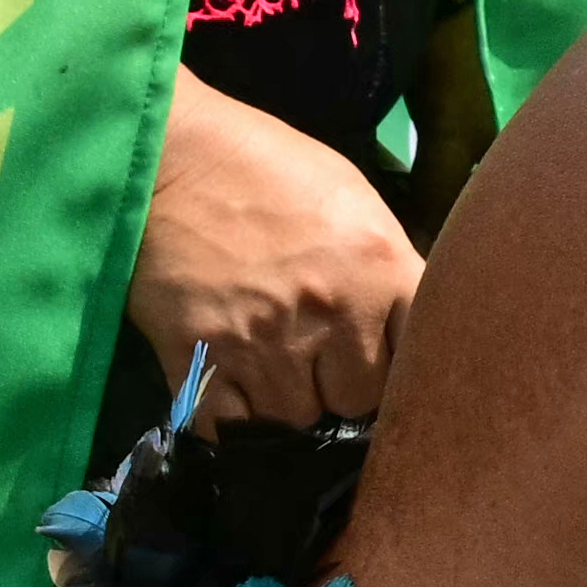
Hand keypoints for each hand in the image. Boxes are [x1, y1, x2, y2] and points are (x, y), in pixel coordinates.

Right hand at [129, 77, 423, 422]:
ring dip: (289, 402)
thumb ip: (386, 269)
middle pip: (357, 402)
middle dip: (342, 386)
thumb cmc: (269, 168)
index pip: (417, 359)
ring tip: (275, 366)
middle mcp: (331, 315)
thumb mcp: (354, 200)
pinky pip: (230, 428)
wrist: (168, 158)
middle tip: (320, 359)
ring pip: (296, 420)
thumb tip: (403, 329)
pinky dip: (234, 420)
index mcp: (380, 268)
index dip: (399, 365)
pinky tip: (235, 389)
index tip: (381, 361)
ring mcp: (265, 344)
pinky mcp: (201, 362)